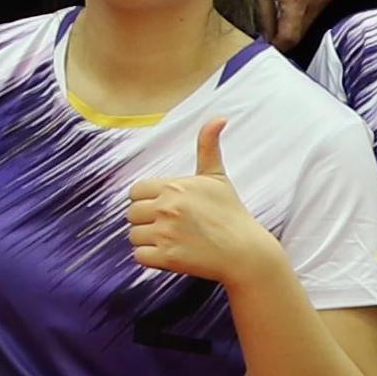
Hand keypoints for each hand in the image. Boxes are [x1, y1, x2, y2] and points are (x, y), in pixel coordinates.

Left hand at [126, 118, 288, 286]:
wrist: (245, 252)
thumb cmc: (230, 213)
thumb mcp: (217, 177)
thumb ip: (208, 146)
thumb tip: (219, 117)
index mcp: (174, 187)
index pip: (135, 191)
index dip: (147, 200)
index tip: (165, 207)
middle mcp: (167, 208)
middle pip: (131, 213)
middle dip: (146, 220)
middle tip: (170, 226)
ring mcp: (166, 233)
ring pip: (133, 235)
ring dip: (148, 240)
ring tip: (173, 239)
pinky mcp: (167, 257)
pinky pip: (139, 256)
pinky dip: (150, 258)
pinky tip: (171, 254)